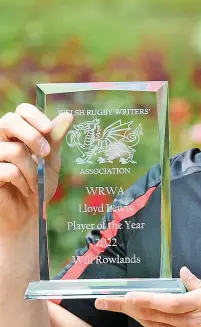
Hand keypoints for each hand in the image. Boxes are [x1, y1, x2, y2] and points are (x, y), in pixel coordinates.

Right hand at [0, 104, 72, 234]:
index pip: (20, 111)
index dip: (34, 115)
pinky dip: (23, 182)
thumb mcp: (50, 162)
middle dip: (32, 136)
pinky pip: (8, 170)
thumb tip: (68, 116)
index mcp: (17, 134)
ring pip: (13, 150)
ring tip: (36, 182)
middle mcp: (1, 140)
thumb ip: (55, 140)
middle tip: (45, 153)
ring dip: (32, 169)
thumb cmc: (39, 186)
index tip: (49, 129)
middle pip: (9, 120)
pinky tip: (25, 189)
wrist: (29, 214)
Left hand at [95, 267, 200, 326]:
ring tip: (122, 307)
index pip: (162, 301)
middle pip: (150, 315)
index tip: (122, 294)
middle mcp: (189, 325)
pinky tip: (150, 321)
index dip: (140, 298)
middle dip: (125, 307)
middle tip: (105, 301)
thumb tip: (185, 274)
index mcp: (199, 305)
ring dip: (137, 317)